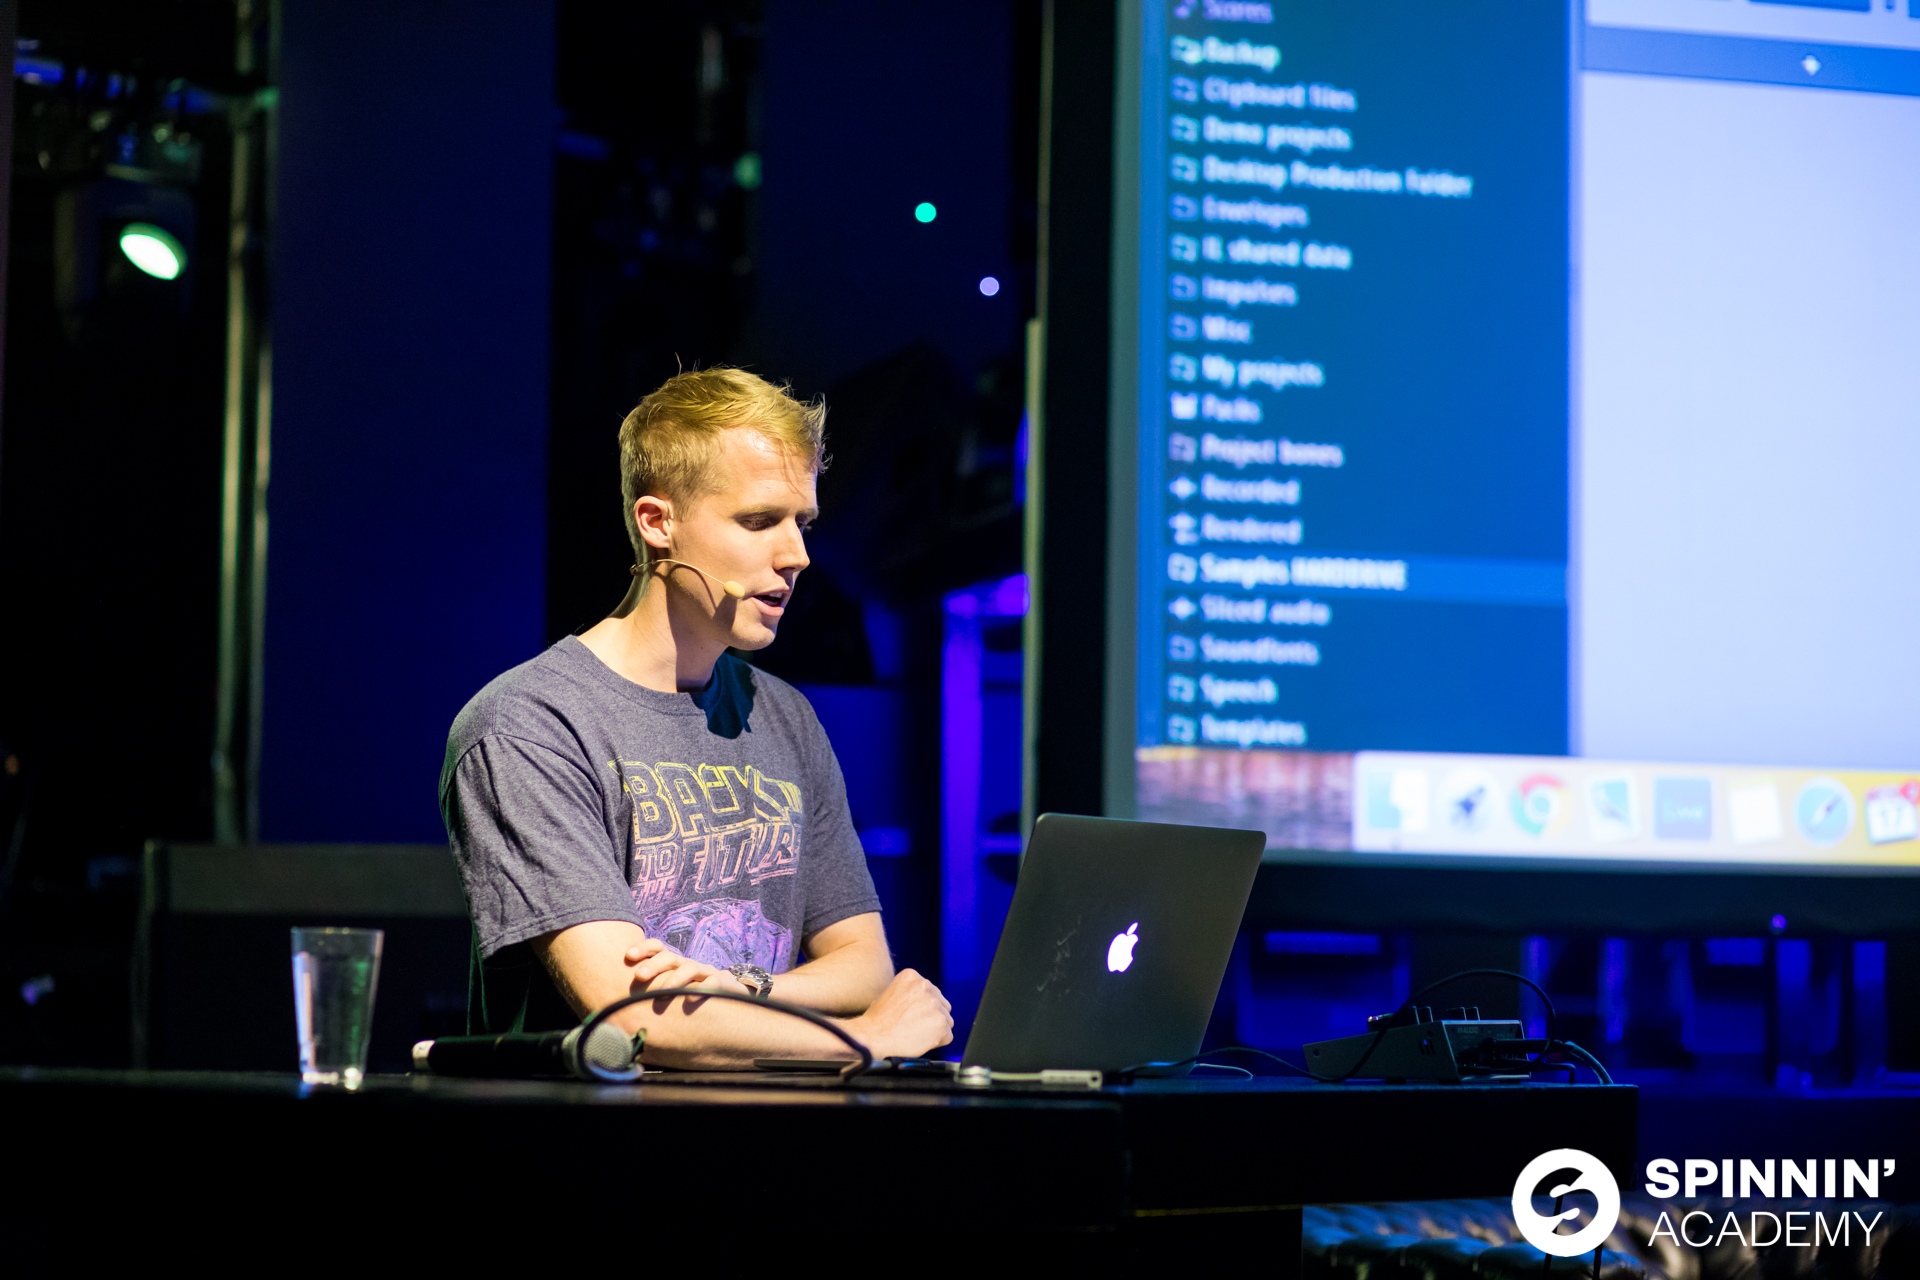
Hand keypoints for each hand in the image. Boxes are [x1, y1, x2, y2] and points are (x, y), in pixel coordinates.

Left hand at [622, 938, 753, 998]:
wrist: (727, 993)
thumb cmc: (688, 993)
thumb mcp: (668, 989)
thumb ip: (647, 993)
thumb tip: (617, 1011)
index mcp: (671, 963)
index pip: (657, 948)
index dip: (643, 948)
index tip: (628, 955)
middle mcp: (685, 964)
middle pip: (669, 958)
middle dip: (653, 965)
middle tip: (639, 976)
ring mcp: (703, 972)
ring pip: (689, 968)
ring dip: (675, 978)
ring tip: (664, 991)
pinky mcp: (721, 983)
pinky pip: (712, 983)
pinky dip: (701, 990)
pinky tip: (689, 1000)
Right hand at [848, 969, 952, 1058]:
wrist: (872, 1037)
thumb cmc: (877, 1021)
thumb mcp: (889, 994)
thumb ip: (908, 994)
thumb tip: (919, 1002)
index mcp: (912, 976)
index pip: (932, 992)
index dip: (923, 1008)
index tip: (912, 1016)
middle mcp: (925, 986)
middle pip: (943, 1005)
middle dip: (932, 1018)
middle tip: (915, 1027)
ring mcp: (934, 1004)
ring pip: (947, 1021)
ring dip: (935, 1030)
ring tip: (915, 1034)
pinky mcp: (940, 1023)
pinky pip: (948, 1036)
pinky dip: (938, 1042)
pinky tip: (921, 1042)